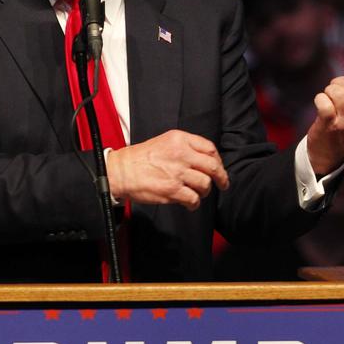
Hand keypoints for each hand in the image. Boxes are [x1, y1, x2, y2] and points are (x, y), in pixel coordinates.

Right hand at [106, 130, 228, 210]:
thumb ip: (186, 147)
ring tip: (197, 193)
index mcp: (180, 139)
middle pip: (213, 167)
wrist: (121, 171)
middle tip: (223, 184)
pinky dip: (194, 203)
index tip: (219, 169)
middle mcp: (181, 154)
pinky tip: (190, 203)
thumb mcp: (165, 142)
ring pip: (205, 184)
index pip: (210, 148)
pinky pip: (194, 199)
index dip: (218, 161)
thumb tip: (207, 161)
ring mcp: (177, 172)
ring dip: (204, 192)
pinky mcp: (172, 190)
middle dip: (221, 178)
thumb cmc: (141, 158)